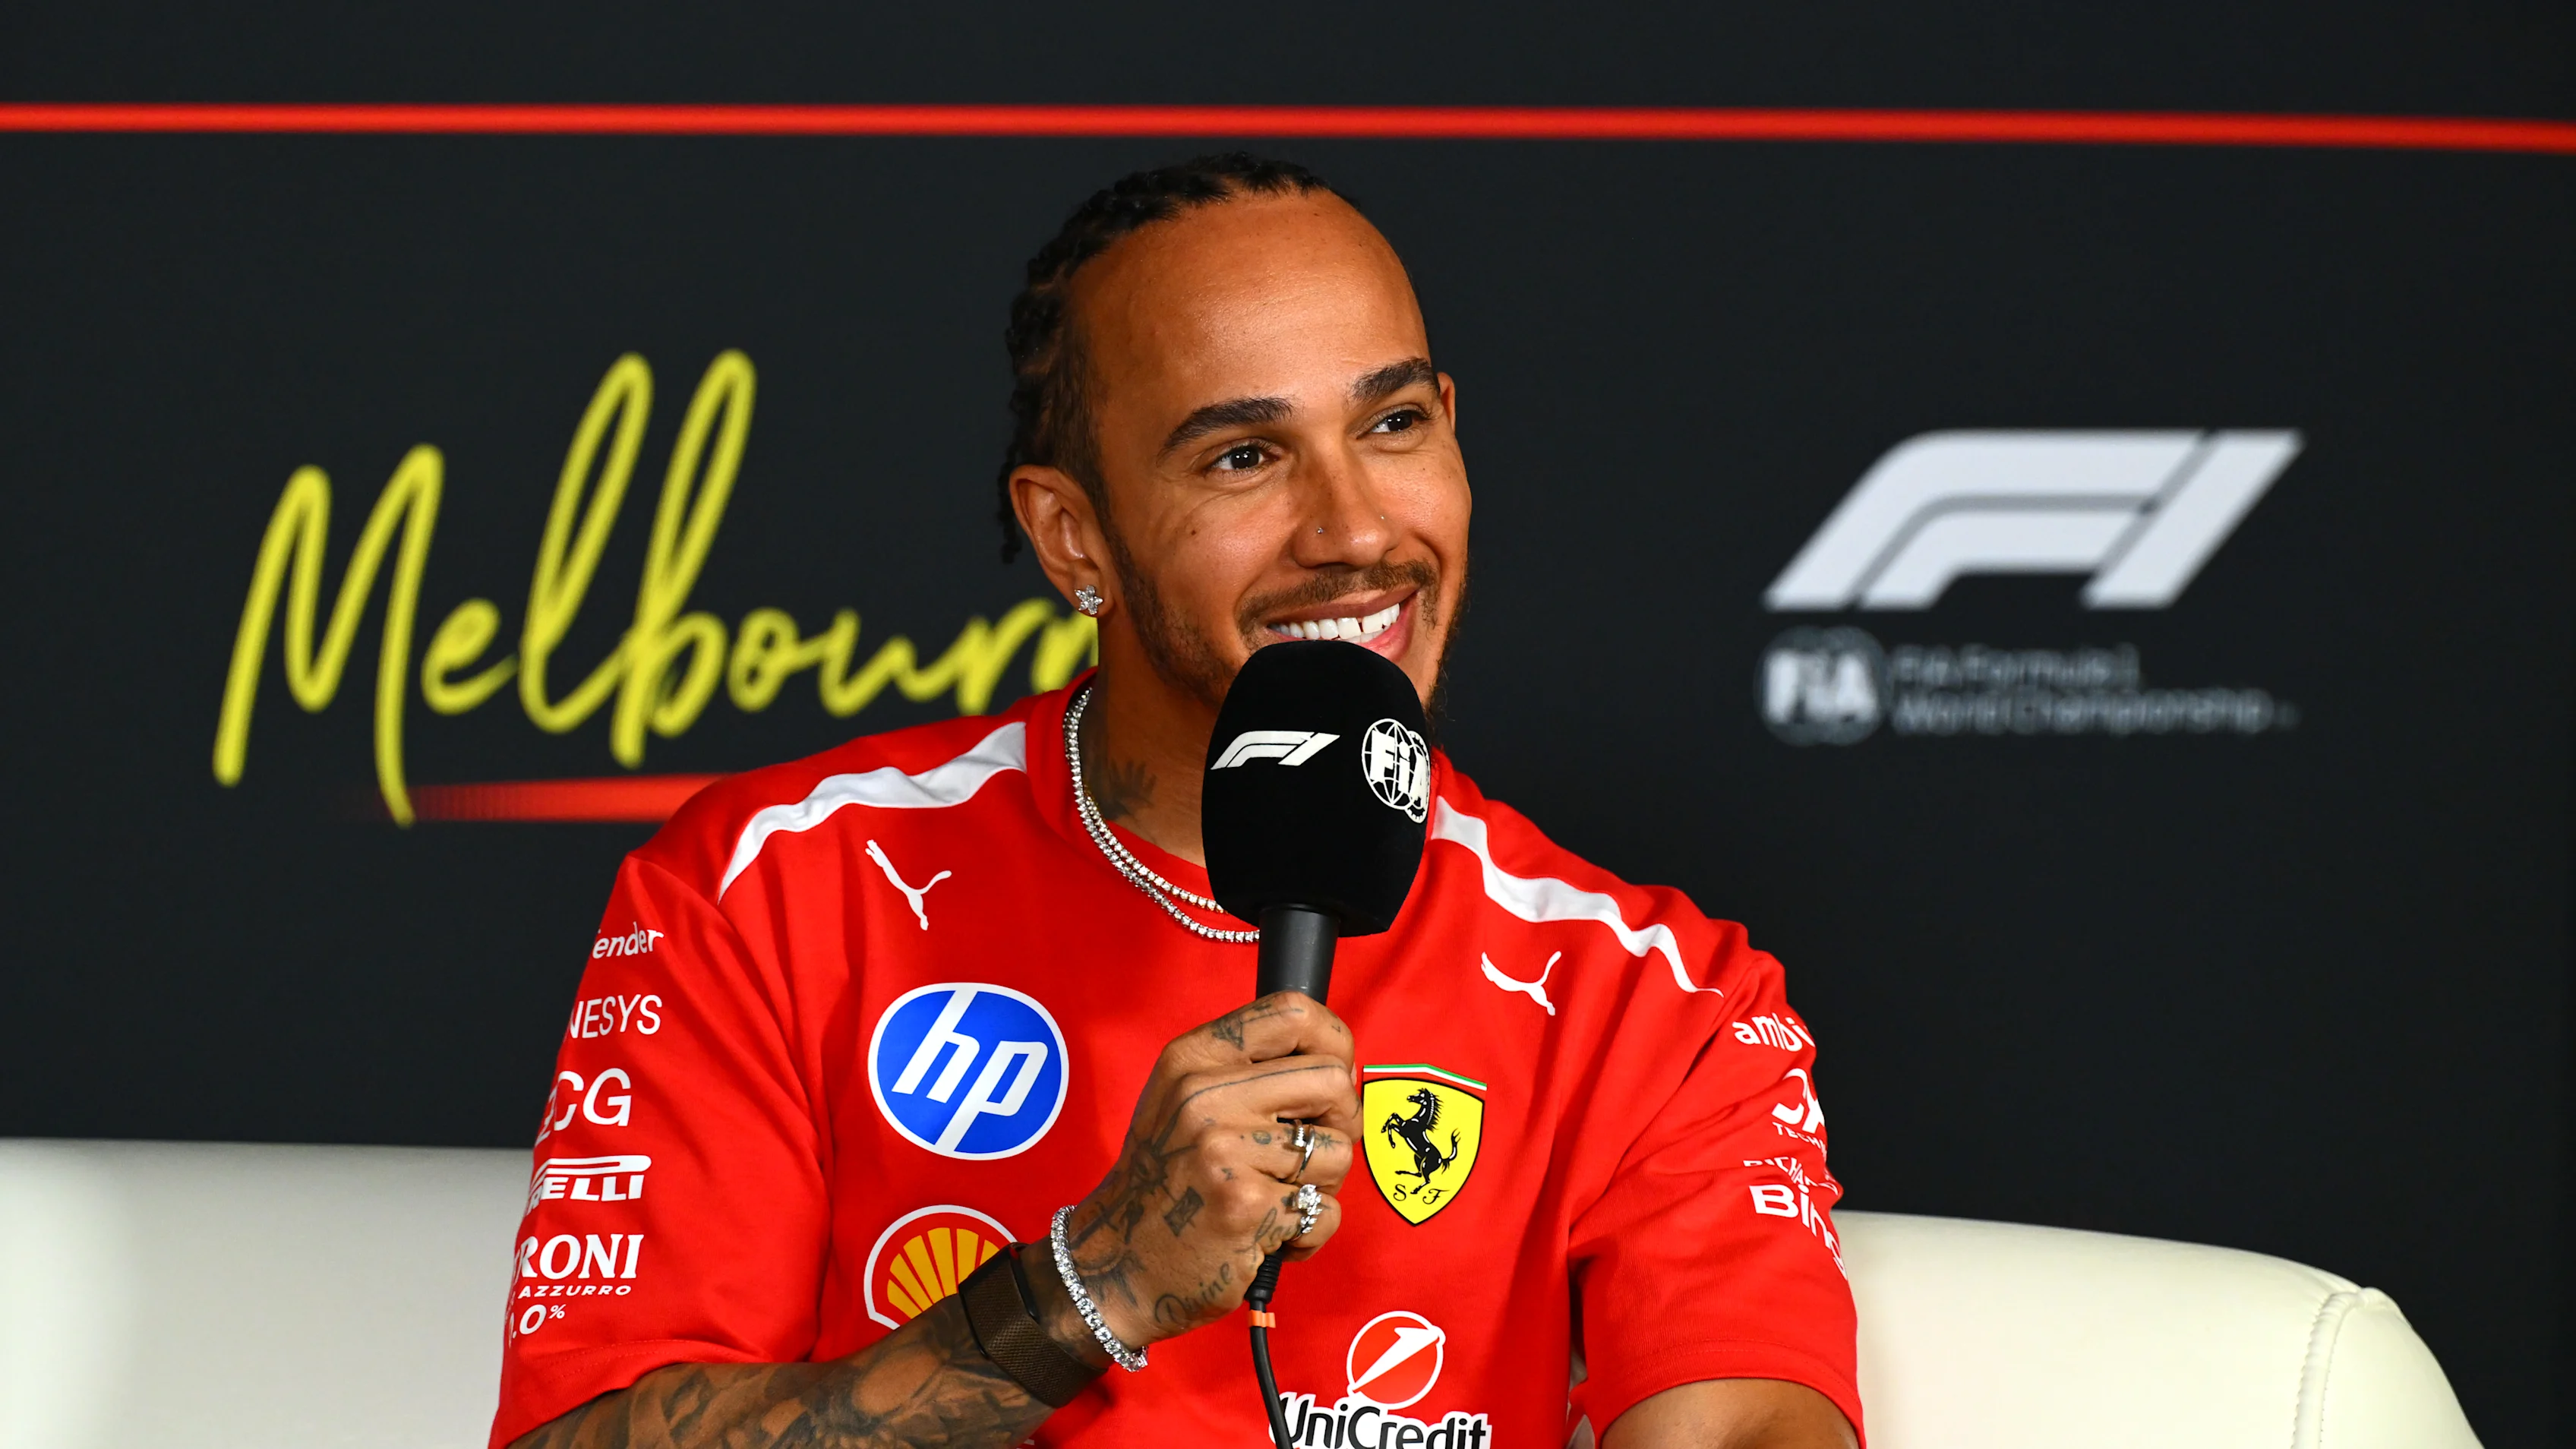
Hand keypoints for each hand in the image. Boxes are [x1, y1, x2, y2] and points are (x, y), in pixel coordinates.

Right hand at [1051, 992, 1359, 1350]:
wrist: (1119, 1261)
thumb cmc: (1167, 1180)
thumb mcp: (1187, 1100)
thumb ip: (1252, 1071)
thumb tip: (1343, 1065)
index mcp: (1194, 1059)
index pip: (1292, 1014)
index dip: (1335, 1042)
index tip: (1334, 1078)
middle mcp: (1205, 1096)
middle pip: (1333, 1080)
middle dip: (1342, 1121)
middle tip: (1311, 1151)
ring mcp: (1224, 1151)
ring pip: (1338, 1151)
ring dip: (1322, 1185)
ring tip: (1278, 1197)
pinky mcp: (1246, 1207)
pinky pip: (1325, 1211)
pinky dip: (1309, 1233)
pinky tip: (1269, 1235)